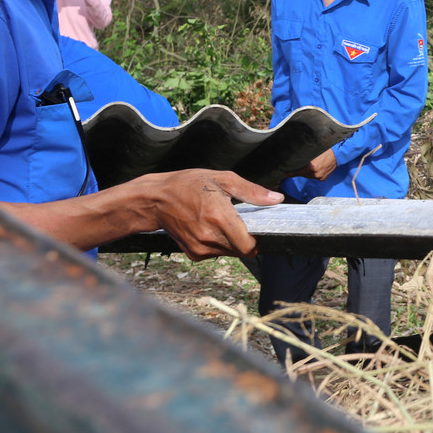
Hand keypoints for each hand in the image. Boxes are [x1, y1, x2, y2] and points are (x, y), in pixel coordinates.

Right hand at [142, 170, 282, 259]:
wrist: (156, 200)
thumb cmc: (188, 185)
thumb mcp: (222, 179)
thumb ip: (252, 191)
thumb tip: (276, 199)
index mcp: (219, 217)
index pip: (249, 246)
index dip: (257, 240)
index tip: (257, 229)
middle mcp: (209, 237)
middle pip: (241, 251)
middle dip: (245, 239)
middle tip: (238, 220)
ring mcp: (200, 248)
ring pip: (229, 253)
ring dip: (231, 241)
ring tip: (220, 221)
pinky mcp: (193, 254)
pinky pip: (216, 253)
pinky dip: (218, 244)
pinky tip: (209, 227)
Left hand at [292, 149, 337, 180]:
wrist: (337, 153)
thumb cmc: (325, 150)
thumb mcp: (312, 152)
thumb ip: (303, 158)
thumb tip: (293, 161)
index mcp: (311, 167)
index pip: (295, 173)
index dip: (289, 173)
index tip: (284, 174)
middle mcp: (314, 174)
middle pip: (302, 174)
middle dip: (300, 169)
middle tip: (304, 163)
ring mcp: (319, 177)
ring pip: (308, 175)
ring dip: (308, 171)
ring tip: (313, 163)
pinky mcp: (323, 178)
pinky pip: (315, 176)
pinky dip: (314, 172)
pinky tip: (318, 166)